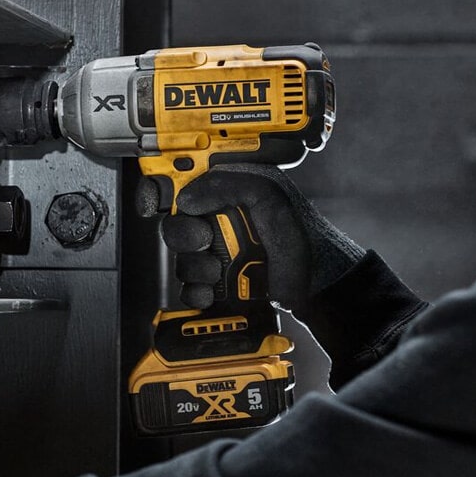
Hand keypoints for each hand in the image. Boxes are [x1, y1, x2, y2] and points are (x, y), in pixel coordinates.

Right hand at [138, 164, 364, 312]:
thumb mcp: (270, 198)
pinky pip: (189, 288)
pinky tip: (213, 291)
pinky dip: (197, 291)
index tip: (158, 203)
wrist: (316, 282)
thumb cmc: (301, 234)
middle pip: (174, 225)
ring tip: (219, 270)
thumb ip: (229, 188)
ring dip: (196, 267)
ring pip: (180, 259)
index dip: (161, 190)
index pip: (182, 185)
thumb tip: (187, 199)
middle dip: (184, 235)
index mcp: (226, 193)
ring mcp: (214, 253)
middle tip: (204, 240)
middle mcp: (216, 222)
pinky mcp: (216, 283)